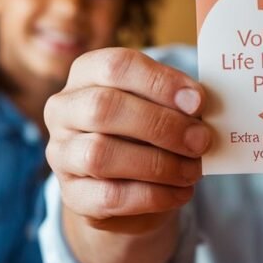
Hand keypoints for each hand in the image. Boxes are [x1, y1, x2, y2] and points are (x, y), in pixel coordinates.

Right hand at [44, 48, 210, 233]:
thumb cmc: (151, 131)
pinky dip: (154, 195)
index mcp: (87, 73)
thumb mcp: (164, 105)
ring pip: (100, 154)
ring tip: (193, 170)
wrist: (129, 185)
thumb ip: (179, 100)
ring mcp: (61, 153)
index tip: (198, 102)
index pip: (115, 66)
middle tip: (201, 140)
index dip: (160, 82)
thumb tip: (198, 105)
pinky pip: (110, 196)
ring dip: (159, 164)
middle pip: (103, 107)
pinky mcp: (72, 195)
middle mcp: (64, 110)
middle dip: (161, 125)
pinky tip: (181, 192)